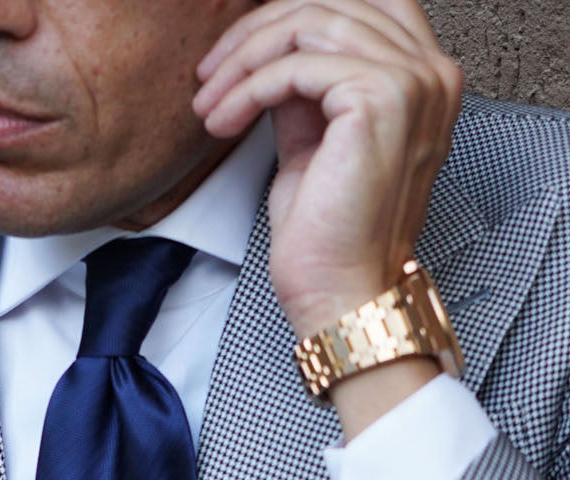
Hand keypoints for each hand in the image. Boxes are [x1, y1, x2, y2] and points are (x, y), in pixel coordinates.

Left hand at [192, 0, 464, 339]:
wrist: (342, 291)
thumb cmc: (329, 237)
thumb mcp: (313, 141)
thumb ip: (307, 88)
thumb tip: (270, 51)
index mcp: (422, 77)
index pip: (359, 3)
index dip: (290, 12)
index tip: (236, 49)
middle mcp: (430, 70)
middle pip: (331, 2)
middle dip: (256, 32)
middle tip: (208, 74)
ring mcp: (412, 81)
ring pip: (308, 24)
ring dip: (243, 61)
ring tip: (209, 103)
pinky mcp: (380, 98)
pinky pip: (296, 66)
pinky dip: (248, 89)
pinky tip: (223, 119)